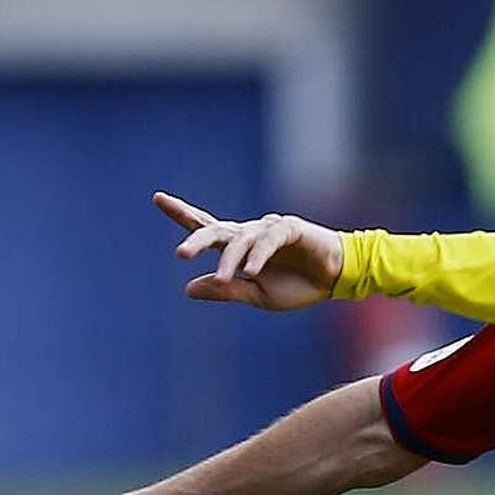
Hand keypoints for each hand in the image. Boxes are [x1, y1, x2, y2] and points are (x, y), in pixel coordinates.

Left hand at [154, 190, 343, 308]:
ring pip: (241, 240)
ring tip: (225, 279)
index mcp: (240, 247)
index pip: (207, 228)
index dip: (183, 214)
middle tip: (181, 254)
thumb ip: (225, 290)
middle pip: (216, 230)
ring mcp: (269, 229)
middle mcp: (250, 233)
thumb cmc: (298, 286)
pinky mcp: (290, 229)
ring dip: (231, 261)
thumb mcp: (257, 296)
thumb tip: (187, 288)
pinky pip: (268, 241)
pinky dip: (259, 256)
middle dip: (198, 239)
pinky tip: (251, 271)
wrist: (335, 280)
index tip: (158, 198)